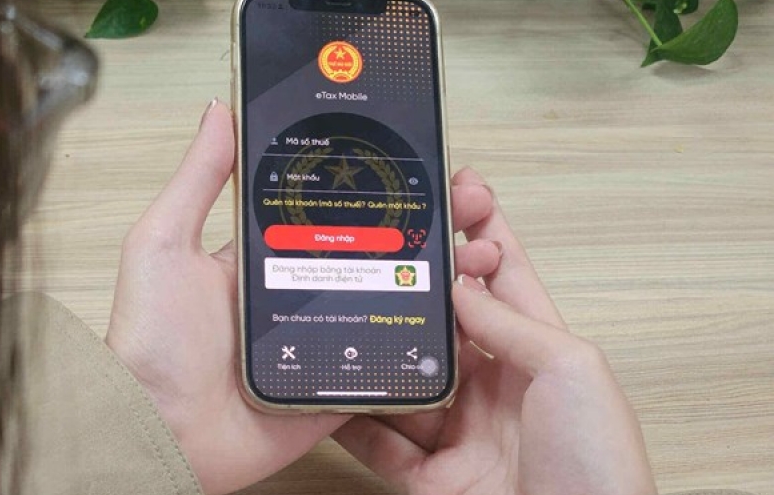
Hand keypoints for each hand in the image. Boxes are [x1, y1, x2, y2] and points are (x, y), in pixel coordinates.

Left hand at [104, 100, 502, 493]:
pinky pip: (387, 359)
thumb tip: (219, 112)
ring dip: (437, 278)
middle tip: (463, 203)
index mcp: (266, 255)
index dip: (377, 187)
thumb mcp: (165, 243)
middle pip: (374, 250)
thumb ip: (198, 180)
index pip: (333, 210)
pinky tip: (462, 316)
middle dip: (424, 225)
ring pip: (392, 300)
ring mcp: (322, 338)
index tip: (416, 164)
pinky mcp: (336, 383)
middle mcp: (299, 293)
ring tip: (475, 253)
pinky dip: (424, 342)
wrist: (160, 431)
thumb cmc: (151, 341)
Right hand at [333, 169, 656, 494]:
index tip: (452, 190)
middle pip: (444, 324)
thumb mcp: (571, 370)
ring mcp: (461, 431)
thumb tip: (462, 283)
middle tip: (377, 249)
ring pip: (403, 381)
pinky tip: (327, 396)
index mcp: (539, 353)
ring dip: (373, 354)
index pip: (503, 276)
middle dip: (412, 287)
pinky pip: (381, 445)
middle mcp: (496, 387)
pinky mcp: (432, 478)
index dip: (479, 231)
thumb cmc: (600, 463)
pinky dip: (351, 423)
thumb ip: (511, 323)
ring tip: (339, 314)